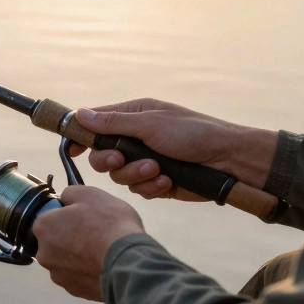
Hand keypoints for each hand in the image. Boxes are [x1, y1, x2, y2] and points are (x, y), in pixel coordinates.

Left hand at [32, 185, 144, 301]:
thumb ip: (70, 194)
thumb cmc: (108, 223)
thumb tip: (65, 199)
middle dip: (72, 238)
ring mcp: (59, 275)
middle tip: (96, 233)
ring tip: (103, 251)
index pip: (49, 218)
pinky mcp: (76, 292)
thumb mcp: (90, 194)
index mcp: (43, 228)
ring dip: (80, 257)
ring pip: (67, 261)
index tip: (84, 217)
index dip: (67, 216)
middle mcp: (44, 254)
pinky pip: (80, 277)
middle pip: (57, 241)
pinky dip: (89, 272)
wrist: (128, 261)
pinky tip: (105, 266)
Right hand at [68, 98, 276, 201]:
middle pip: (101, 154)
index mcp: (134, 117)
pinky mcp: (157, 182)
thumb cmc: (194, 133)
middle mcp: (136, 139)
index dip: (81, 135)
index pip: (96, 123)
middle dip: (109, 160)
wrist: (230, 162)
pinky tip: (167, 182)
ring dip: (136, 174)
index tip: (73, 148)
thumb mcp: (150, 124)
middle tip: (121, 159)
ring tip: (157, 170)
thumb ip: (113, 123)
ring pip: (119, 175)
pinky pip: (139, 189)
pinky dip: (151, 187)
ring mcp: (146, 161)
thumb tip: (80, 114)